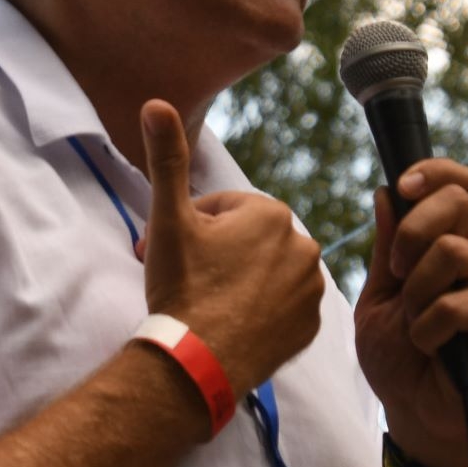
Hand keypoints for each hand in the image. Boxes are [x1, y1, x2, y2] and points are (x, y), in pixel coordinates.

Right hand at [134, 100, 325, 402]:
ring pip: (267, 272)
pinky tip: (233, 323)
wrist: (196, 363)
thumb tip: (155, 103)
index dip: (192, 229)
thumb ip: (166, 157)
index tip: (171, 252)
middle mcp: (303, 245)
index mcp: (270, 213)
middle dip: (218, 253)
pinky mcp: (311, 327)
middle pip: (248, 241)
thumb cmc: (181, 287)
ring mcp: (311, 290)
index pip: (224, 210)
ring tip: (209, 302)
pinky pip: (283, 308)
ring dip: (242, 279)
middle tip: (186, 278)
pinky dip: (261, 311)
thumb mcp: (168, 219)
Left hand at [353, 159, 467, 466]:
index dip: (434, 173)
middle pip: (458, 200)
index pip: (457, 184)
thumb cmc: (399, 358)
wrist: (417, 414)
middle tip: (397, 273)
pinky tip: (431, 345)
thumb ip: (385, 248)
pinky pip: (458, 302)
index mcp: (448, 241)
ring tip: (415, 324)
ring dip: (418, 291)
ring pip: (455, 250)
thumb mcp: (378, 298)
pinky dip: (429, 325)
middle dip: (413, 232)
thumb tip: (386, 193)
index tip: (404, 185)